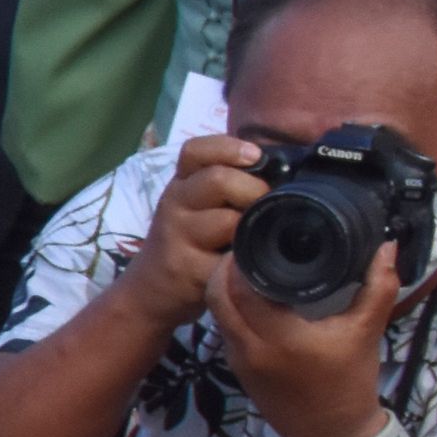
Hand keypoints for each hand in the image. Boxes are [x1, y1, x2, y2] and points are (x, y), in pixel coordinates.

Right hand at [124, 134, 269, 325]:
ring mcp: (177, 234)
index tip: (256, 157)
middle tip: (266, 207)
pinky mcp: (185, 267)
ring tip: (256, 237)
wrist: (152, 287)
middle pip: (218, 180)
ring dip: (251, 228)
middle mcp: (175, 202)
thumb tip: (284, 174)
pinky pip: (227, 259)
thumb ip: (229, 185)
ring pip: (226, 221)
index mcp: (183, 182)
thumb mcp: (199, 205)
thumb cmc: (189, 240)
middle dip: (254, 190)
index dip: (228, 148)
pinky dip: (244, 260)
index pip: (196, 150)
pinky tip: (245, 261)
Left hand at [211, 236, 403, 436]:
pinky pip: (223, 328)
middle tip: (245, 248)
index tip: (253, 238)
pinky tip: (248, 295)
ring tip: (247, 266)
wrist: (333, 435)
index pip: (238, 288)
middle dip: (225, 269)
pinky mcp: (235, 368)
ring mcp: (236, 359)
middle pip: (217, 296)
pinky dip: (229, 308)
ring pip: (216, 312)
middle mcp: (248, 347)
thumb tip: (386, 246)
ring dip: (224, 288)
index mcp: (278, 337)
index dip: (239, 260)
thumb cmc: (350, 383)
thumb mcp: (367, 332)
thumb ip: (378, 286)